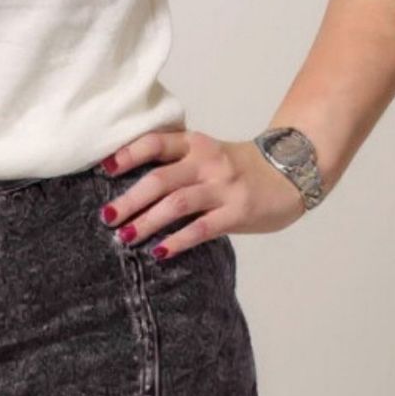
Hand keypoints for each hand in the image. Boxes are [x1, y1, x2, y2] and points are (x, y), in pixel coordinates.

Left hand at [97, 128, 307, 258]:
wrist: (290, 173)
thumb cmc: (237, 167)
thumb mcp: (206, 154)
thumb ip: (176, 163)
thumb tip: (129, 187)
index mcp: (194, 143)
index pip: (155, 143)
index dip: (127, 154)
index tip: (104, 169)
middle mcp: (206, 161)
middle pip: (160, 179)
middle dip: (130, 199)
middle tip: (107, 217)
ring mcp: (223, 186)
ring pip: (177, 204)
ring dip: (147, 222)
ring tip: (125, 237)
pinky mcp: (238, 211)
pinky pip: (202, 228)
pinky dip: (178, 241)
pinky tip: (160, 252)